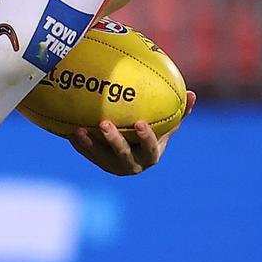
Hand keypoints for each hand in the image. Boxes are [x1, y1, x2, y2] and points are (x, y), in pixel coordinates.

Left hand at [69, 90, 195, 175]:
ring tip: (79, 130)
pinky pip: (88, 155)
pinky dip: (79, 144)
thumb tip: (193, 94)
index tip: (140, 123)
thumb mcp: (166, 125)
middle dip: (113, 140)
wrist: (134, 152)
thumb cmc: (152, 134)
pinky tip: (69, 131)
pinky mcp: (99, 164)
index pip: (150, 148)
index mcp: (151, 156)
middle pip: (123, 155)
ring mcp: (114, 167)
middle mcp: (134, 166)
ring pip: (100, 157)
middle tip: (103, 123)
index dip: (145, 137)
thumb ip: (179, 113)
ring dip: (89, 144)